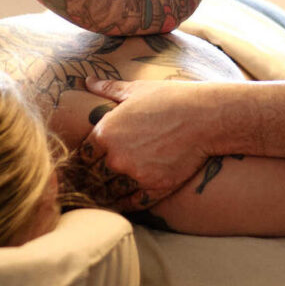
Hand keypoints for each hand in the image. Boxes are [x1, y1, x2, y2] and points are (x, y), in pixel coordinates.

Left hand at [80, 77, 217, 208]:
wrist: (204, 116)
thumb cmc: (169, 98)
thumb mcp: (135, 89)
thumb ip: (108, 88)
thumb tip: (87, 80)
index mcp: (105, 132)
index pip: (81, 157)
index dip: (81, 163)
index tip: (83, 167)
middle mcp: (115, 157)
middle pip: (92, 178)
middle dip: (90, 182)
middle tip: (89, 186)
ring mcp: (134, 175)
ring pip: (109, 194)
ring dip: (105, 195)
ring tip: (102, 197)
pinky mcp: (154, 188)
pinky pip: (131, 204)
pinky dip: (125, 205)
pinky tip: (123, 202)